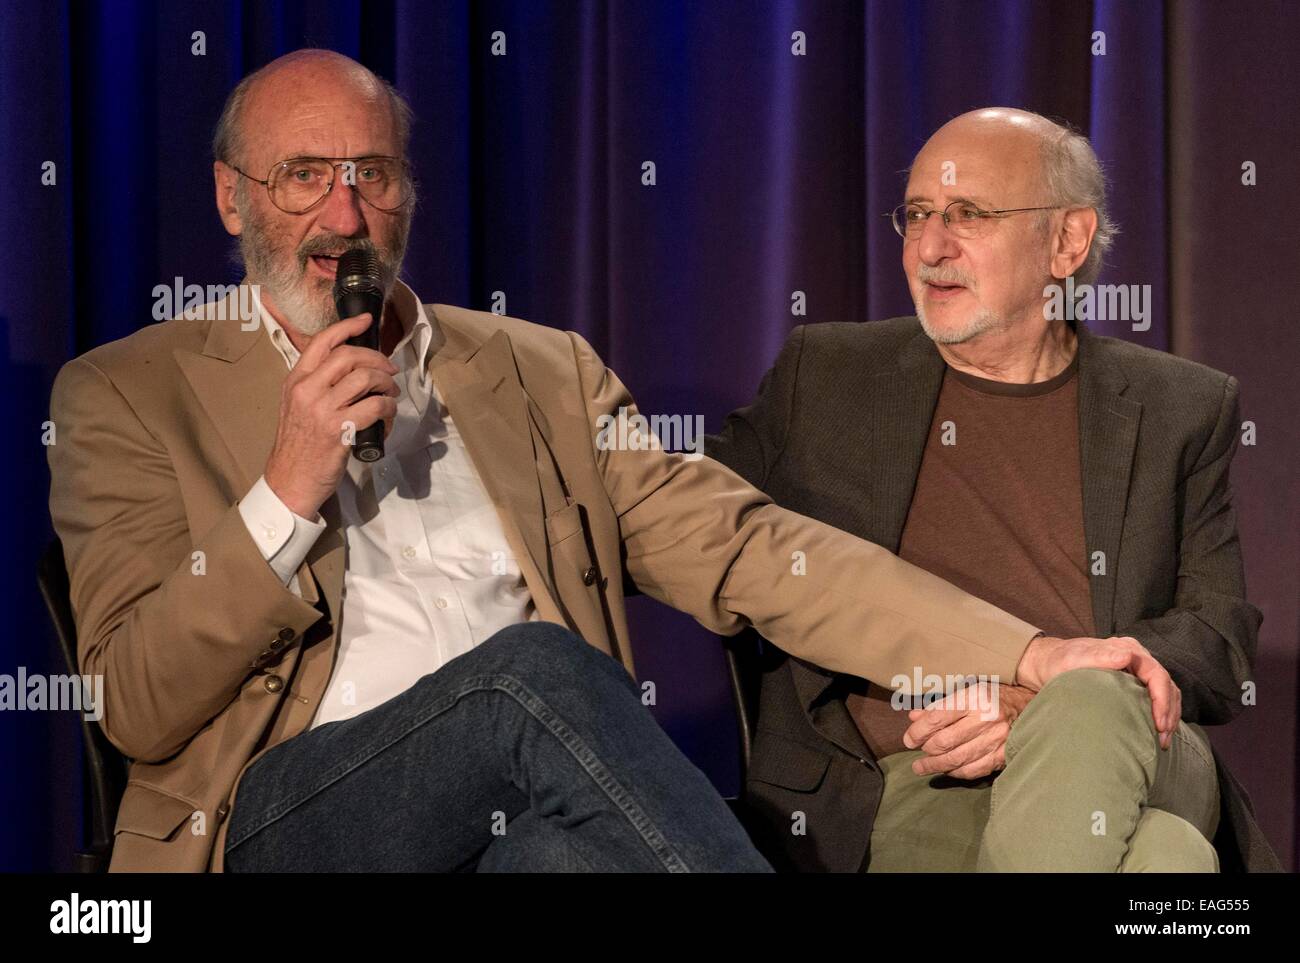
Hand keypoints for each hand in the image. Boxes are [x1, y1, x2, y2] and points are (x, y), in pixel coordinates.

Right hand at [263, 312, 399, 519]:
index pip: (322, 341)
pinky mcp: (339, 429)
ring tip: (391, 393)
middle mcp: (307, 390)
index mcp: (296, 380)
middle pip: (349, 356)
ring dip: (386, 383)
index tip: (366, 321)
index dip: (348, 326)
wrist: (290, 480)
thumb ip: (316, 384)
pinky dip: (389, 408)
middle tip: (389, 369)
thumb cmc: (298, 444)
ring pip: (365, 378)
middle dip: (377, 358)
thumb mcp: (297, 405)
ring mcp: (322, 409)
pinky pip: (375, 407)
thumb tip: (350, 368)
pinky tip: (388, 414)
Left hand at [903, 682, 1033, 778]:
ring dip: (935, 765)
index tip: (908, 739)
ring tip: (921, 767)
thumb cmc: (994, 696)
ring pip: (958, 758)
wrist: (1033, 703)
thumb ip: (940, 706)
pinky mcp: (1005, 755)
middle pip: (945, 741)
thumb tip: (913, 717)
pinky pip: (974, 769)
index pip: (938, 718)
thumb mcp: (967, 691)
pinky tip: (947, 770)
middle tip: (915, 752)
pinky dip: (957, 772)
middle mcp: (986, 719)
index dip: (918, 731)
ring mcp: (998, 739)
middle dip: (925, 750)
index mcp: (974, 698)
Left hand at [1015, 634, 1181, 748]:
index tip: (1159, 724)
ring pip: (1166, 693)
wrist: (1050, 664)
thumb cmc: (1061, 661)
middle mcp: (1137, 658)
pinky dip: (1161, 714)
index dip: (1162, 700)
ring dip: (1168, 716)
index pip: (1157, 674)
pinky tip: (1156, 732)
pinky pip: (1157, 698)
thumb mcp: (1075, 659)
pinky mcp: (1134, 683)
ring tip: (1163, 740)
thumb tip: (1126, 657)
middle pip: (1167, 685)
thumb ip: (1099, 656)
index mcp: (1127, 649)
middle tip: (1163, 738)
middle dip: (1169, 713)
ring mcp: (1137, 670)